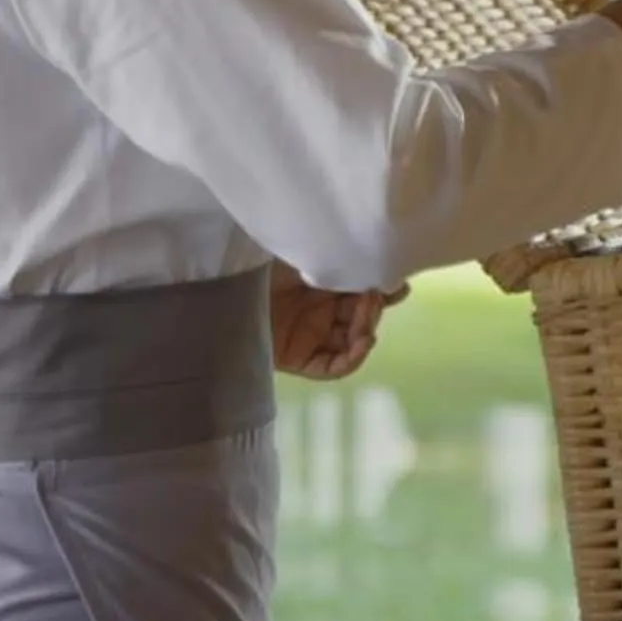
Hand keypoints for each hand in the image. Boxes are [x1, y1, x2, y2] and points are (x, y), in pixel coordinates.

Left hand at [269, 263, 407, 379]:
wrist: (224, 282)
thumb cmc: (261, 258)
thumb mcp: (306, 252)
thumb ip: (340, 257)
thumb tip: (381, 258)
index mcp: (321, 283)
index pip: (361, 292)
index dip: (383, 292)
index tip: (397, 283)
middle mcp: (318, 311)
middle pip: (360, 317)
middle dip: (373, 308)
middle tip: (375, 294)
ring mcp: (309, 336)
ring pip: (352, 342)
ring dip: (366, 331)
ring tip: (367, 316)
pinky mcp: (298, 359)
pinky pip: (332, 368)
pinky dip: (351, 359)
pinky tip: (363, 342)